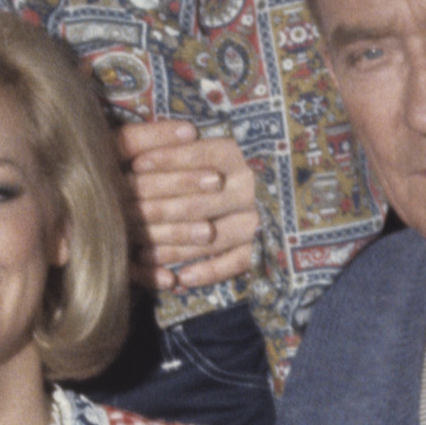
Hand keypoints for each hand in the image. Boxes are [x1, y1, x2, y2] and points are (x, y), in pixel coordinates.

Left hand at [118, 115, 257, 295]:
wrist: (300, 191)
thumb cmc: (228, 168)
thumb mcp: (213, 147)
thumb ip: (183, 145)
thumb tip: (147, 146)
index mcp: (239, 157)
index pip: (201, 155)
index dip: (168, 159)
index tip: (136, 164)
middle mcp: (251, 187)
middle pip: (197, 200)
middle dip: (157, 210)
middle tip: (125, 217)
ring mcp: (258, 219)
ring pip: (209, 236)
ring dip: (172, 247)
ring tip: (141, 255)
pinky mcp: (264, 248)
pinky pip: (233, 264)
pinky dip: (207, 272)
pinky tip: (180, 279)